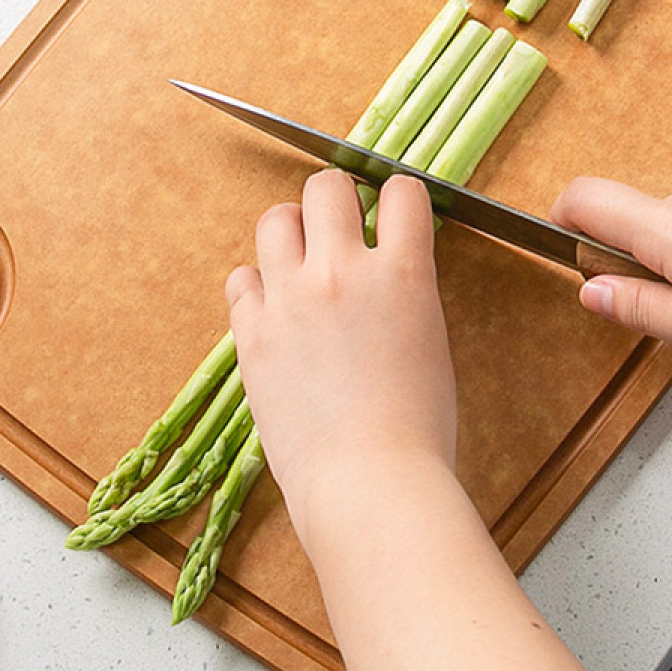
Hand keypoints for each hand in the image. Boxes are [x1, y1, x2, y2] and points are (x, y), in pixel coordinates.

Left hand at [225, 169, 456, 538]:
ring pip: (274, 219)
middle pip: (326, 186)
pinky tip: (275, 308)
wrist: (369, 484)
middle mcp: (342, 273)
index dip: (398, 197)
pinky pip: (241, 278)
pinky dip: (258, 285)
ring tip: (302, 262)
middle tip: (341, 227)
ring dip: (292, 232)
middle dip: (337, 199)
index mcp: (403, 274)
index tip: (392, 213)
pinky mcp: (251, 334)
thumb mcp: (430, 342)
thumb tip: (387, 270)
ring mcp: (290, 301)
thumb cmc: (416, 431)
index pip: (401, 191)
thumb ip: (405, 291)